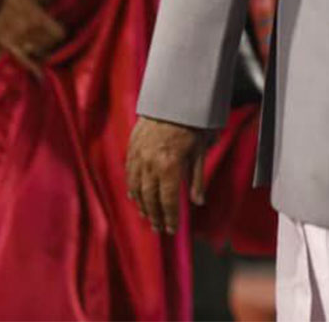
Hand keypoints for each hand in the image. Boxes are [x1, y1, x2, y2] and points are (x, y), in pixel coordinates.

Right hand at [126, 116, 209, 234]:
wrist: (173, 99)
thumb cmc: (191, 124)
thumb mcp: (200, 151)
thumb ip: (196, 178)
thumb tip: (198, 202)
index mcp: (169, 166)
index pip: (168, 200)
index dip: (170, 217)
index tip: (171, 230)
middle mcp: (150, 164)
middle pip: (150, 198)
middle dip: (155, 215)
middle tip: (158, 228)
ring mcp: (138, 156)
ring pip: (136, 188)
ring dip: (142, 205)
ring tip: (147, 217)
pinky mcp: (132, 148)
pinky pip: (129, 174)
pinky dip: (132, 188)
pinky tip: (135, 197)